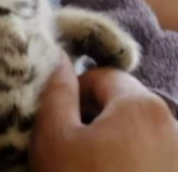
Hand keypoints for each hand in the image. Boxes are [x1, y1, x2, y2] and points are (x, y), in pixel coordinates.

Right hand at [30, 54, 177, 171]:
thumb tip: (59, 59)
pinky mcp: (176, 169)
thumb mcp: (54, 138)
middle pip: (124, 102)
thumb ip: (56, 93)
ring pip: (138, 130)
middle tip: (73, 145)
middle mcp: (174, 123)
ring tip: (93, 163)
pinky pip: (152, 152)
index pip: (103, 76)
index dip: (75, 92)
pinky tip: (111, 171)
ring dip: (114, 139)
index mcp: (142, 105)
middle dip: (97, 116)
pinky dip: (133, 158)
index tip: (60, 119)